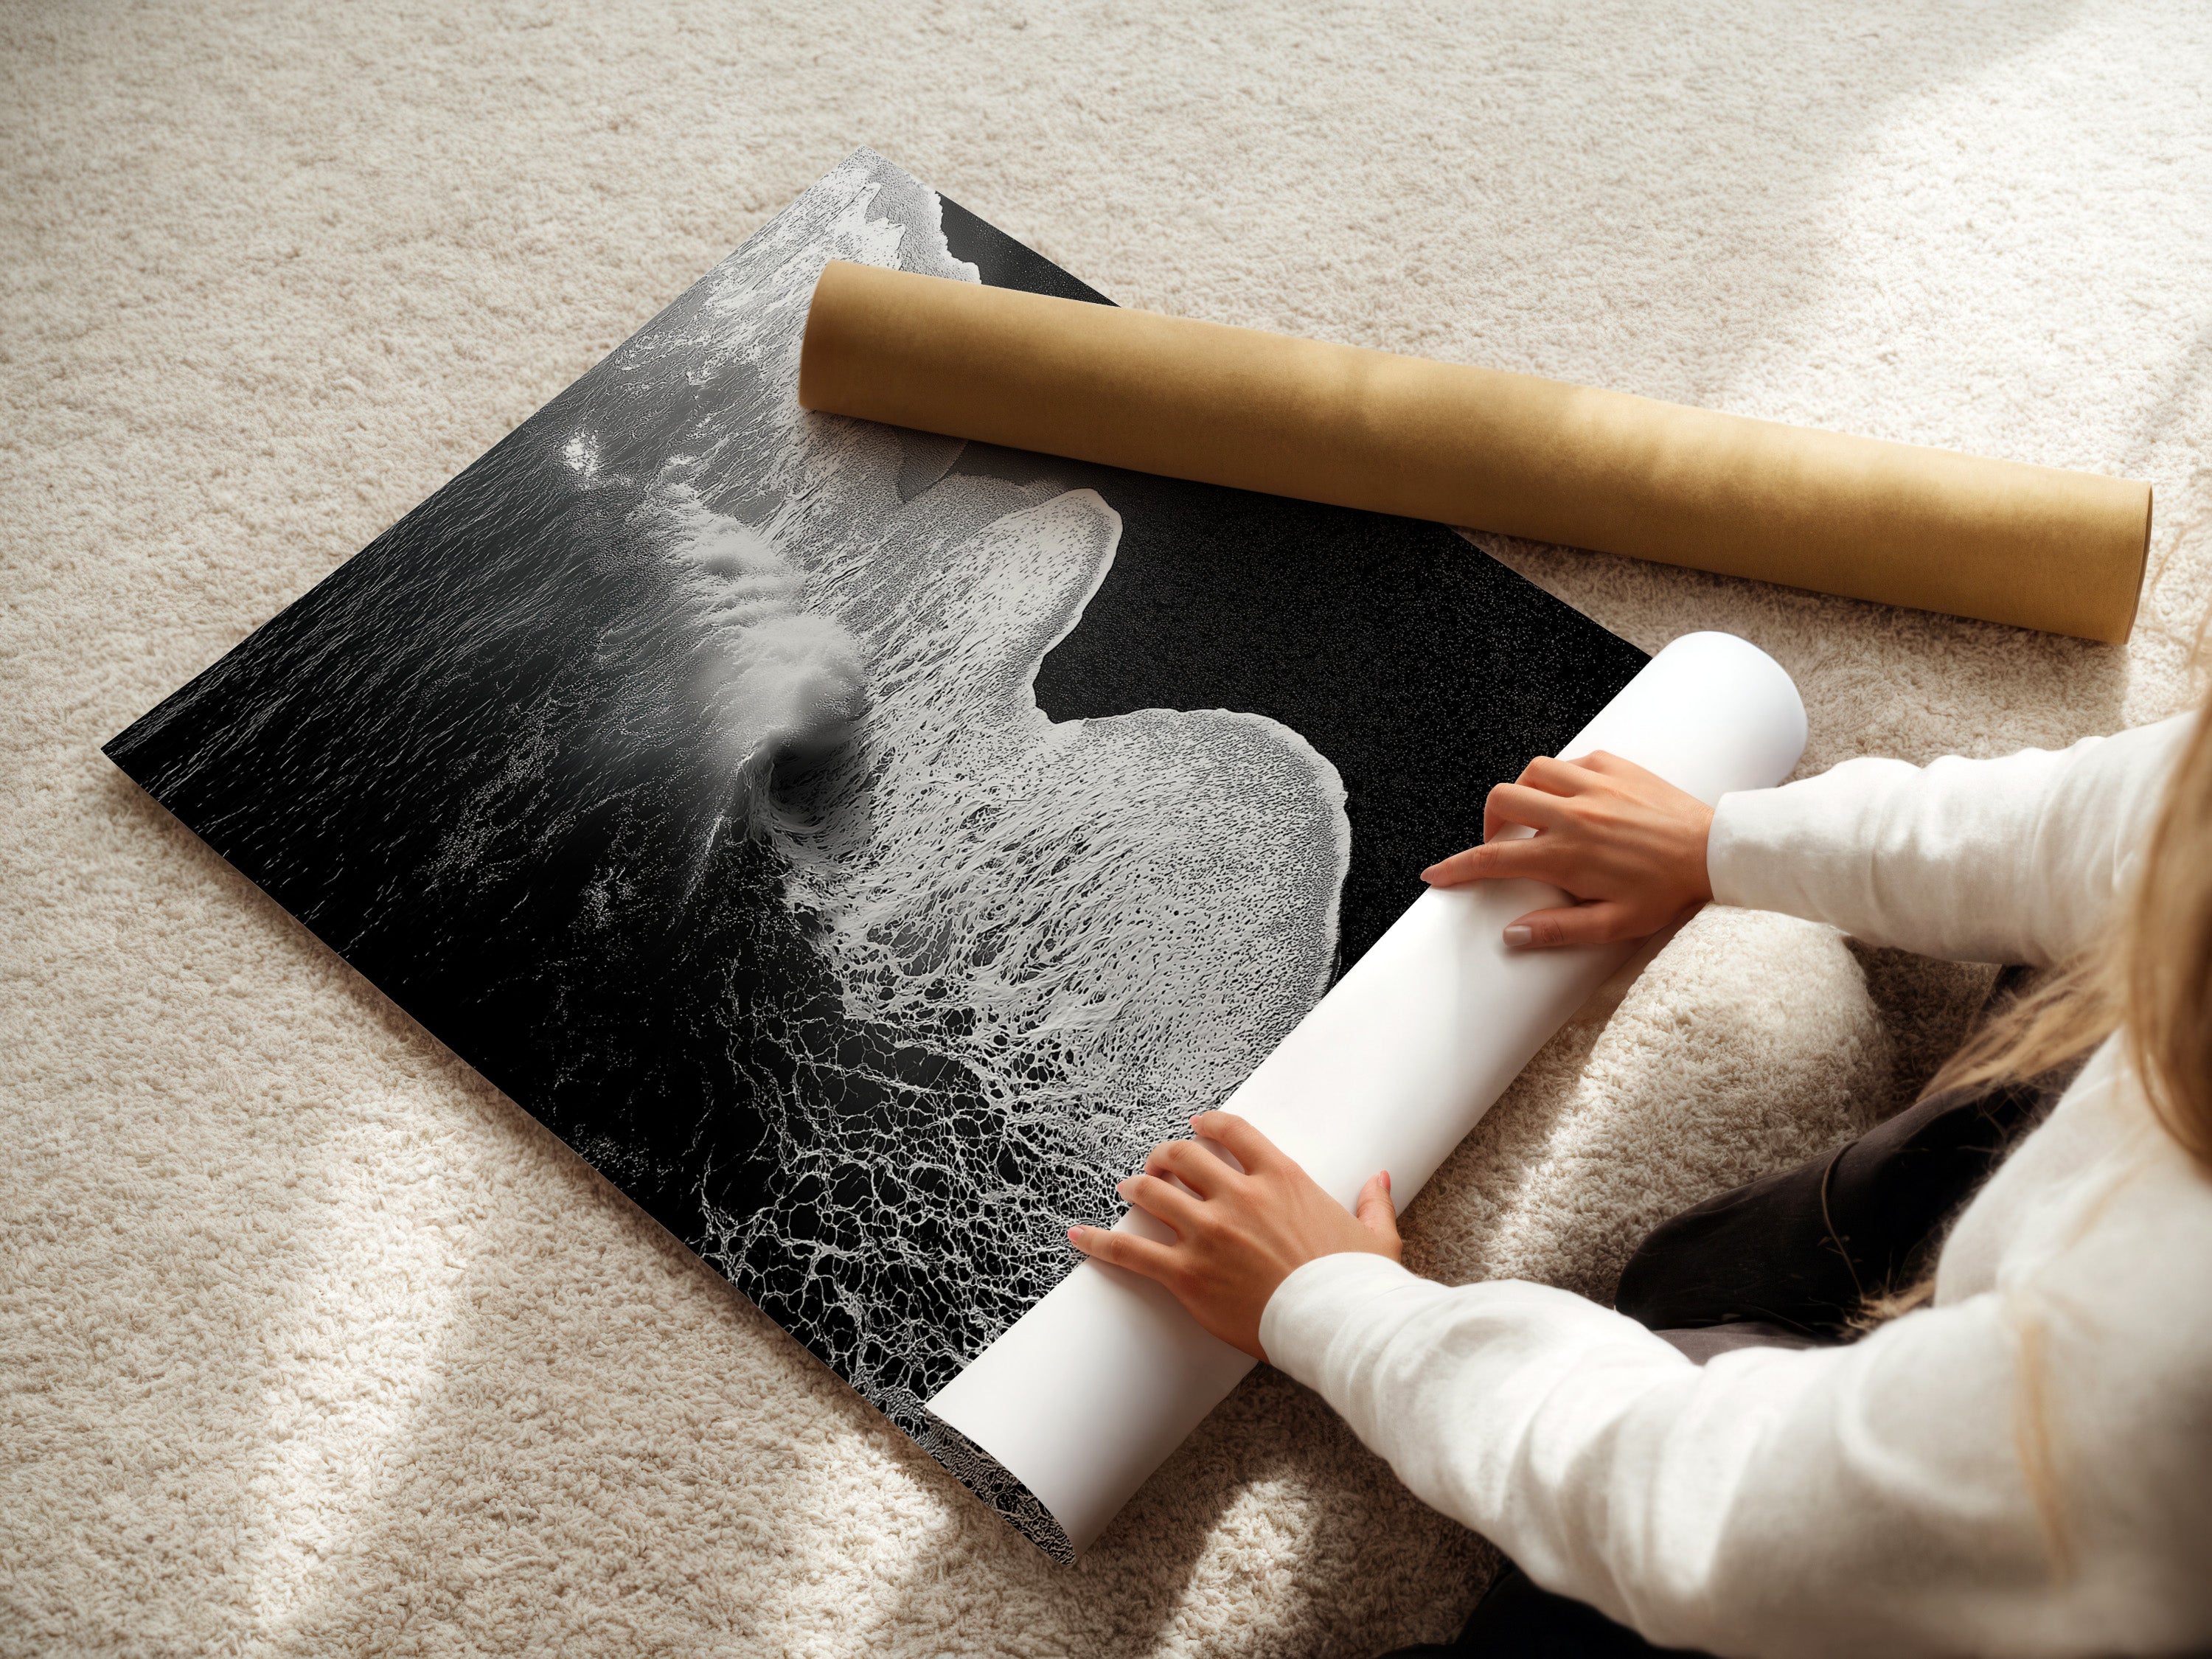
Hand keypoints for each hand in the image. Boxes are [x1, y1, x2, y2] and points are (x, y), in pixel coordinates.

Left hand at [1067, 1111, 1398, 1361]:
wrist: (1339, 1325)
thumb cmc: (1358, 1284)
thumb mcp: (1375, 1236)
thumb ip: (1372, 1202)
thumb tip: (1380, 1179)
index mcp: (1282, 1179)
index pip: (1233, 1132)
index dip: (1208, 1125)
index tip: (1196, 1126)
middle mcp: (1239, 1196)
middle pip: (1183, 1157)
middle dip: (1164, 1155)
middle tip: (1156, 1163)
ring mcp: (1209, 1233)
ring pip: (1153, 1193)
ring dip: (1136, 1187)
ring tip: (1125, 1188)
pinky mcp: (1188, 1274)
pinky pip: (1131, 1251)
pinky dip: (1099, 1241)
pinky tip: (1077, 1235)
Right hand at [1420, 750, 1712, 948]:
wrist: (1715, 851)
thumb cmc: (1667, 891)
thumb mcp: (1615, 924)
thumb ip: (1559, 930)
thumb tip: (1512, 935)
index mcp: (1566, 855)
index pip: (1494, 859)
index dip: (1457, 868)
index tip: (1435, 875)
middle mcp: (1573, 814)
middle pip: (1502, 800)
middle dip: (1488, 822)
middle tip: (1500, 843)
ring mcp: (1594, 785)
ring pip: (1532, 771)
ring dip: (1523, 792)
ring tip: (1535, 816)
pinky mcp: (1616, 766)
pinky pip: (1572, 761)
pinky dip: (1562, 777)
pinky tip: (1574, 797)